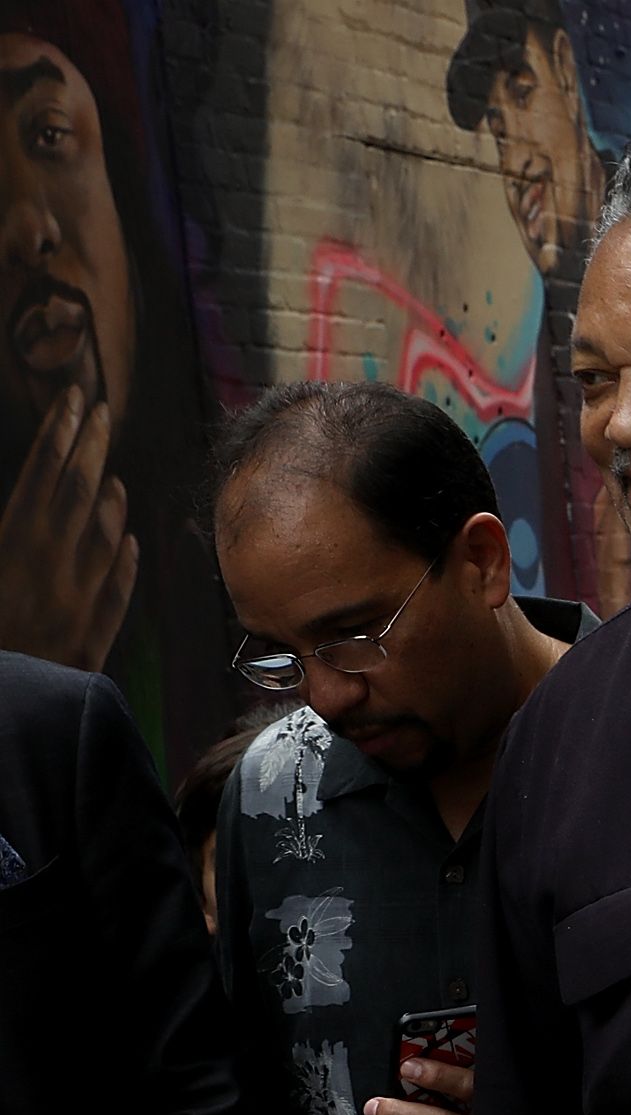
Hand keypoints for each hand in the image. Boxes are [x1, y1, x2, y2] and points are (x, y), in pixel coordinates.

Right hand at [0, 390, 139, 671]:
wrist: (7, 712)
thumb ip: (5, 530)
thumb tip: (28, 497)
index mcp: (13, 544)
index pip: (45, 474)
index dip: (61, 432)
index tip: (75, 397)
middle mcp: (52, 567)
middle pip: (80, 494)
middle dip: (90, 447)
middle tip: (102, 409)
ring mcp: (78, 603)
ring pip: (105, 539)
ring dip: (110, 503)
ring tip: (113, 477)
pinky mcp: (92, 640)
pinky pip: (116, 591)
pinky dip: (123, 562)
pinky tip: (129, 543)